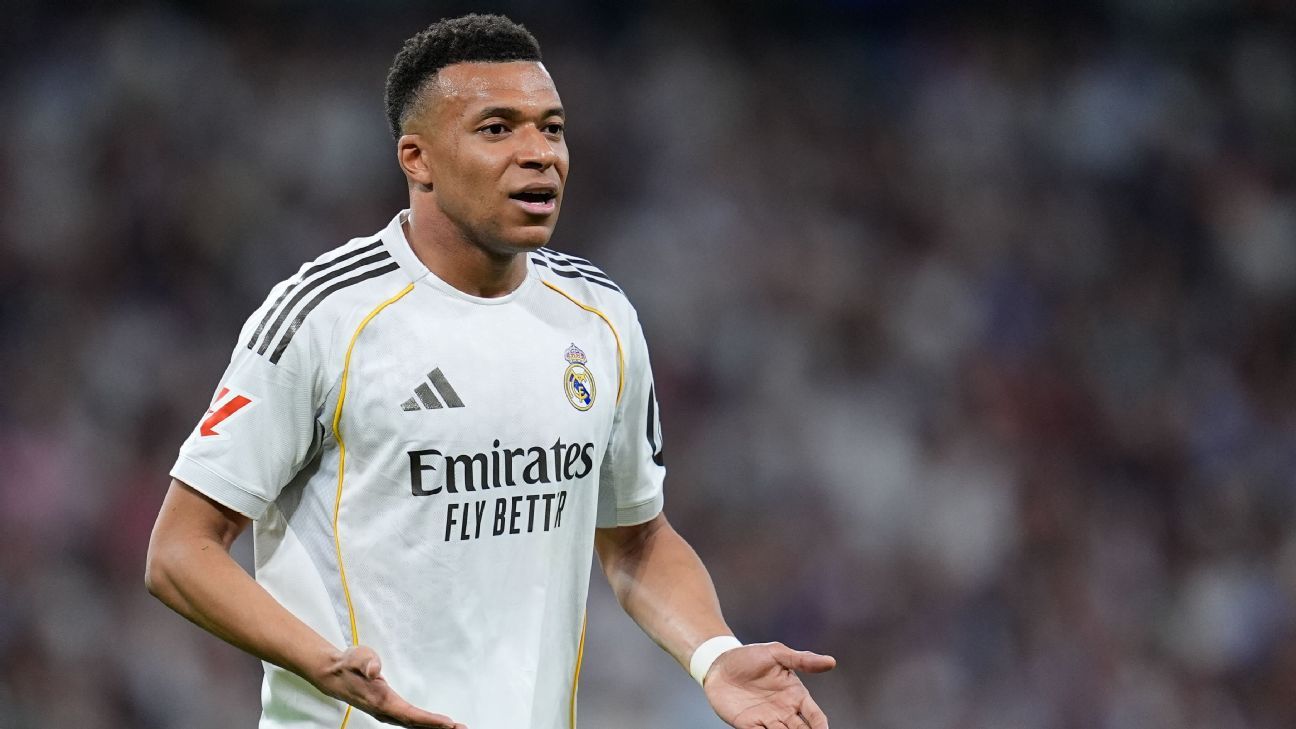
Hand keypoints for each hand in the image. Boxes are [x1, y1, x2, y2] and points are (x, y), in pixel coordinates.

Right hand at [312, 645, 466, 728]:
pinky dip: (425, 723)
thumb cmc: (348, 664)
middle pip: (415, 723)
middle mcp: (385, 710)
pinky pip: (410, 720)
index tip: (447, 723)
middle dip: (438, 727)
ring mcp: (386, 712)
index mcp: (381, 700)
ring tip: (457, 728)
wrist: (334, 674)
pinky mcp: (388, 710)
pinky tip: (436, 725)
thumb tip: (374, 669)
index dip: (429, 720)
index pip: (409, 714)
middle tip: (462, 728)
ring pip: (413, 724)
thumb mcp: (358, 656)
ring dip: (434, 727)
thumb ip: (367, 662)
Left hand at [703, 642, 835, 728]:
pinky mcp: (749, 726)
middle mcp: (784, 711)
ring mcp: (767, 720)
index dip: (822, 726)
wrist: (718, 663)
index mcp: (795, 695)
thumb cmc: (750, 656)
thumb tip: (831, 662)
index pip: (815, 716)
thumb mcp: (777, 653)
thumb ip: (802, 660)